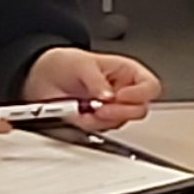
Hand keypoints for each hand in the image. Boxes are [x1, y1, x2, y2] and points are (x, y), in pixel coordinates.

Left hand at [22, 47, 162, 131]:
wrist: (42, 76)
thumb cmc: (66, 63)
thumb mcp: (82, 64)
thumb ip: (97, 81)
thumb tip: (109, 96)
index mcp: (128, 73)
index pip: (150, 87)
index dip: (140, 94)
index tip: (120, 95)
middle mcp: (124, 93)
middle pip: (139, 110)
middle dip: (120, 111)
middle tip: (101, 107)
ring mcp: (111, 110)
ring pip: (119, 123)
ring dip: (102, 118)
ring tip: (86, 107)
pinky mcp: (97, 123)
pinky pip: (100, 130)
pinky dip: (89, 124)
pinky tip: (80, 113)